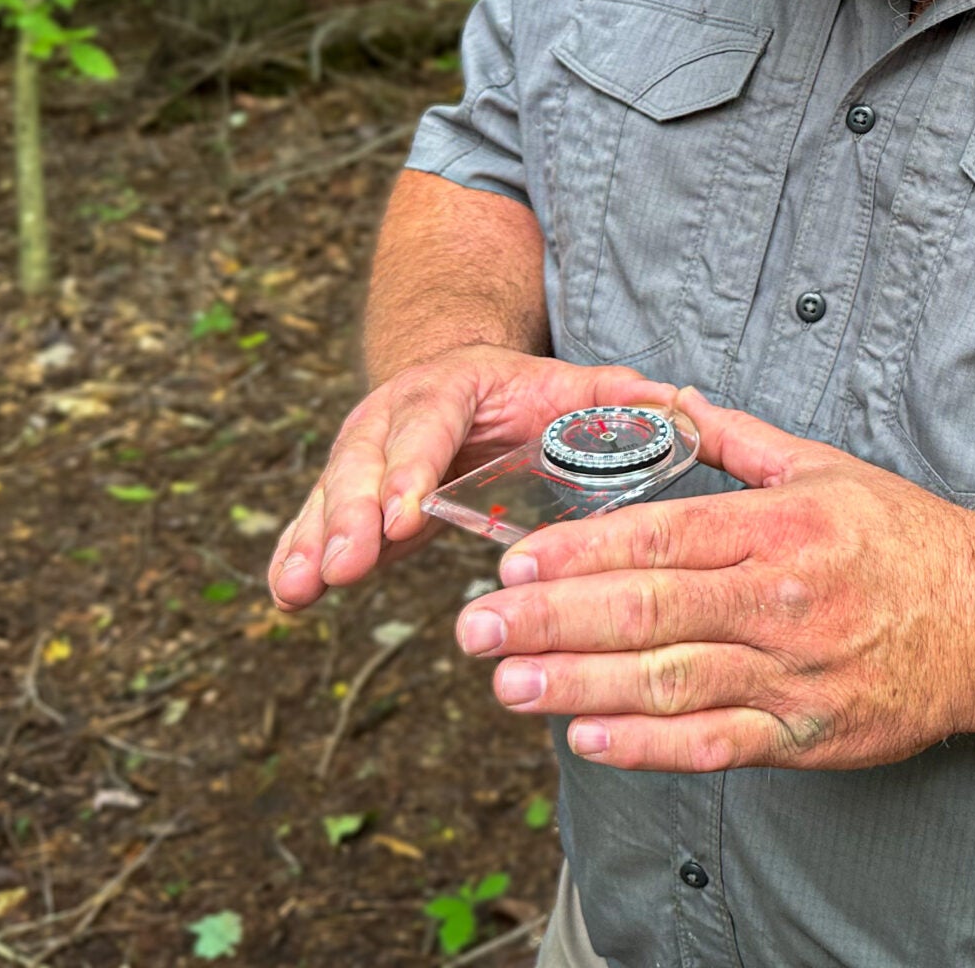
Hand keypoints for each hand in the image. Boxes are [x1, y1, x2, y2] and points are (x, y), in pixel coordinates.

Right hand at [267, 346, 680, 612]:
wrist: (461, 378)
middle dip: (351, 514)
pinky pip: (316, 522)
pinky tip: (285, 596)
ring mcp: (364, 452)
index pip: (428, 422)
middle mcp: (395, 412)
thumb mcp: (576, 387)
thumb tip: (688, 404)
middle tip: (343, 565)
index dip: (412, 467)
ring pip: (332, 492)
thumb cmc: (528, 395)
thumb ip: (624, 401)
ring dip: (313, 540)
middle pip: (365, 459)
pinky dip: (297, 554)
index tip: (404, 514)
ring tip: (297, 590)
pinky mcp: (349, 494)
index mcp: (453, 385)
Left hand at [451, 389, 974, 771]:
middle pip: (646, 611)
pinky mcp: (805, 734)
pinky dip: (646, 745)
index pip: (659, 538)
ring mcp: (792, 671)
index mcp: (780, 526)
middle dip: (549, 620)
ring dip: (577, 686)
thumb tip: (673, 402)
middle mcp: (781, 598)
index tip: (511, 562)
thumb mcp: (826, 468)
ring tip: (509, 684)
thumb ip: (739, 441)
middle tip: (476, 629)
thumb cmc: (907, 541)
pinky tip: (587, 737)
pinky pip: (713, 743)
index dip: (577, 553)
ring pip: (667, 680)